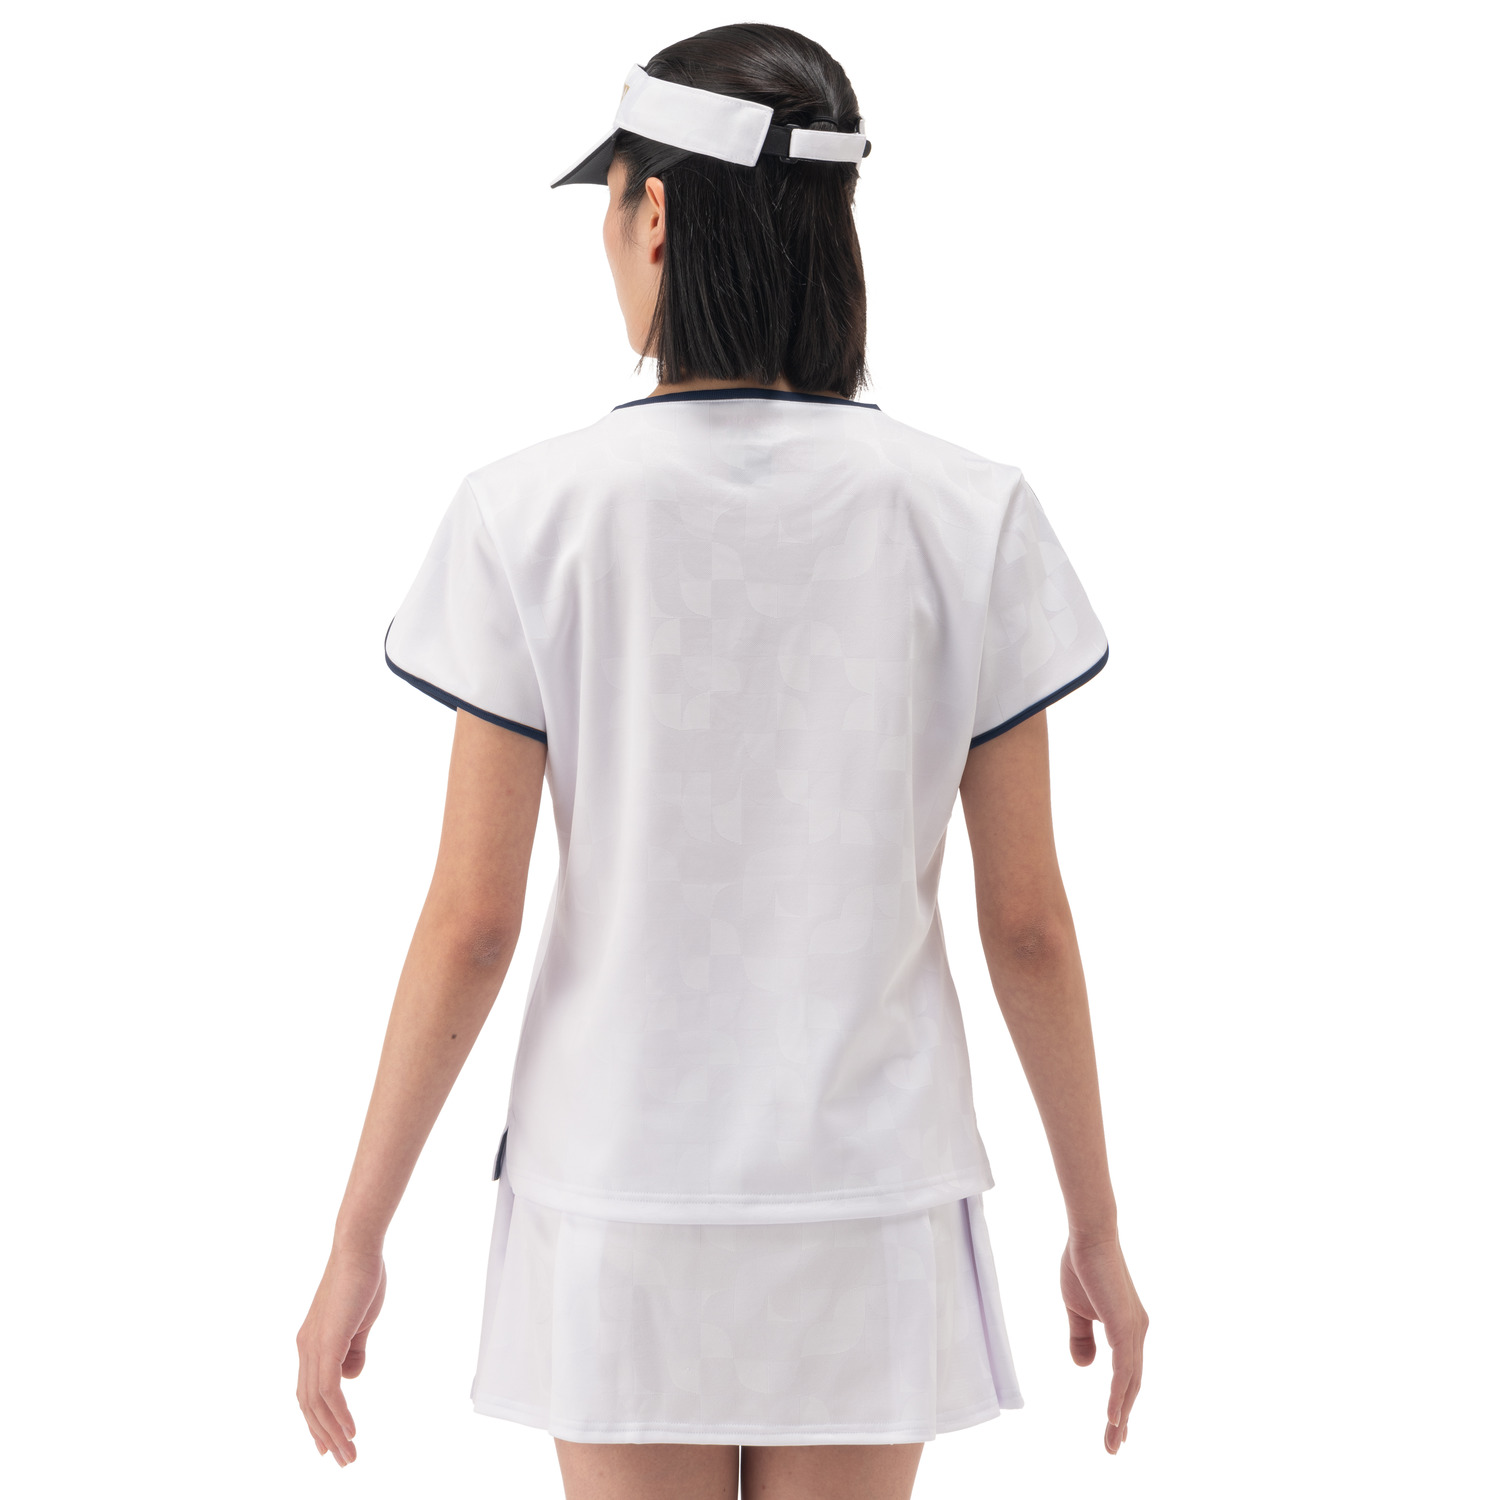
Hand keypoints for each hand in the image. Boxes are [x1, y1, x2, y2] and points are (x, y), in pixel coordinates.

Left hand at [296, 1245, 386, 1466]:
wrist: (358, 1250)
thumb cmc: (361, 1279)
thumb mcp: (359, 1323)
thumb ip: (354, 1350)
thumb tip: (351, 1377)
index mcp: (312, 1344)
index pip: (309, 1393)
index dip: (317, 1421)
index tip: (328, 1445)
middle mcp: (306, 1349)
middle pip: (309, 1404)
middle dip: (325, 1435)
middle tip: (342, 1460)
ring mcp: (314, 1346)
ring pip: (317, 1403)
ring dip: (333, 1431)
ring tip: (350, 1453)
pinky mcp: (327, 1342)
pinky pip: (328, 1389)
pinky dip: (337, 1413)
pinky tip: (351, 1429)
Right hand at [1060, 1233, 1146, 1453]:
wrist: (1088, 1237)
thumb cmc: (1082, 1266)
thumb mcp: (1077, 1310)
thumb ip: (1082, 1338)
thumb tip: (1085, 1368)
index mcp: (1127, 1328)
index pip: (1128, 1375)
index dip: (1121, 1402)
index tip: (1115, 1427)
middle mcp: (1137, 1333)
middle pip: (1133, 1385)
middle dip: (1123, 1418)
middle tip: (1114, 1446)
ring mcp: (1134, 1331)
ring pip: (1131, 1383)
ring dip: (1121, 1415)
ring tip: (1113, 1441)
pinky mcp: (1125, 1327)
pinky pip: (1124, 1370)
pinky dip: (1120, 1395)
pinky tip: (1114, 1416)